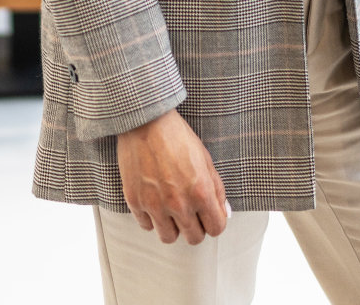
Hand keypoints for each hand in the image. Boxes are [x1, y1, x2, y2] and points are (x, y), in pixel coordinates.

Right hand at [116, 108, 229, 244]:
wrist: (146, 122)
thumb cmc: (177, 136)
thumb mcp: (205, 159)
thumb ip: (216, 188)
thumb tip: (223, 212)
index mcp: (200, 192)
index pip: (216, 229)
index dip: (215, 223)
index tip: (210, 217)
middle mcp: (179, 204)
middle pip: (193, 238)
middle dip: (196, 227)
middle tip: (191, 213)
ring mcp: (155, 205)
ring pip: (168, 238)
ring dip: (173, 227)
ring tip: (171, 209)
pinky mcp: (135, 202)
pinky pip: (146, 226)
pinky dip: (151, 218)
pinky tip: (154, 201)